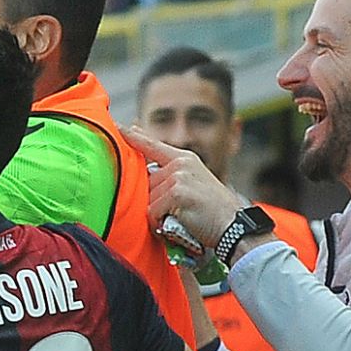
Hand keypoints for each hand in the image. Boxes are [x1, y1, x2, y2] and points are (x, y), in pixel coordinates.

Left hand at [125, 127, 244, 251]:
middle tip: (178, 212)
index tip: (117, 125)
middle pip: (145, 183)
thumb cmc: (212, 211)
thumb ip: (171, 176)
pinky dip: (160, 224)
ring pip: (147, 200)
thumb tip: (146, 175)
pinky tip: (178, 224)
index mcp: (185, 159)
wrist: (234, 225)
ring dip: (158, 214)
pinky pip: (152, 212)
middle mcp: (180, 164)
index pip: (153, 145)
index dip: (133, 135)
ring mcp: (178, 177)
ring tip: (180, 218)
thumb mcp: (194, 184)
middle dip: (155, 202)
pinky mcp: (176, 193)